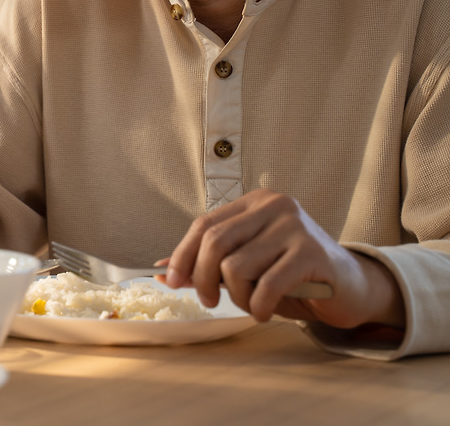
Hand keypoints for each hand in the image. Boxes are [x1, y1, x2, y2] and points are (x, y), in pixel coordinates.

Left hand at [165, 188, 404, 328]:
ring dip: (238, 297)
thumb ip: (209, 263)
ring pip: (237, 266)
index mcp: (254, 202)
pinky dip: (259, 305)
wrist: (352, 288)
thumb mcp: (248, 264)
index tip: (170, 281)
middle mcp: (274, 205)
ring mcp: (295, 226)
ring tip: (252, 305)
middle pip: (214, 242)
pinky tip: (266, 312)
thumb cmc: (293, 275)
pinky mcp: (312, 252)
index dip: (182, 254)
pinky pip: (266, 284)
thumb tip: (162, 269)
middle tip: (209, 301)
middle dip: (203, 278)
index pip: (204, 225)